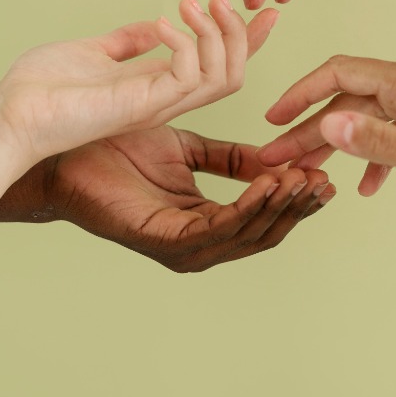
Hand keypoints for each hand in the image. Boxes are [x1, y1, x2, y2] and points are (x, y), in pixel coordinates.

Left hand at [0, 0, 277, 166]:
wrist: (9, 114)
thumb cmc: (41, 87)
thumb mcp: (94, 52)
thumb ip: (127, 43)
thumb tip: (151, 26)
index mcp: (156, 87)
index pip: (218, 66)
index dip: (247, 41)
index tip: (268, 11)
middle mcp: (165, 100)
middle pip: (233, 74)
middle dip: (240, 32)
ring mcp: (157, 105)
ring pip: (223, 76)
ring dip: (216, 32)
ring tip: (190, 3)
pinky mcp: (143, 106)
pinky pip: (190, 76)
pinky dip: (185, 42)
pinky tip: (162, 24)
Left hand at [0, 125, 334, 271]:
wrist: (71, 147)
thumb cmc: (120, 147)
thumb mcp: (189, 148)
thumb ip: (230, 158)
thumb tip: (276, 158)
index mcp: (204, 223)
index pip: (263, 217)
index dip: (295, 198)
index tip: (324, 172)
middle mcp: (197, 244)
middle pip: (263, 233)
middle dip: (296, 207)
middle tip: (323, 178)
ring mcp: (180, 249)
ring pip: (246, 235)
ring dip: (278, 207)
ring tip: (301, 178)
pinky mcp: (163, 242)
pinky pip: (216, 228)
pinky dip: (246, 207)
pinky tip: (267, 183)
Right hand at [257, 56, 395, 223]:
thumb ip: (376, 142)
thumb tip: (328, 124)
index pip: (342, 74)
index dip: (301, 95)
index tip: (273, 120)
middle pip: (349, 98)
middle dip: (310, 128)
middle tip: (277, 156)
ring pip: (366, 116)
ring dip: (337, 144)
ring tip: (308, 171)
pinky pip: (391, 129)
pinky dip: (373, 153)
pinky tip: (366, 184)